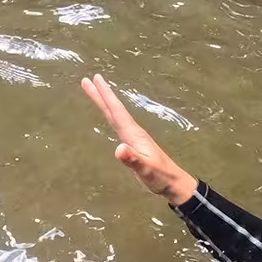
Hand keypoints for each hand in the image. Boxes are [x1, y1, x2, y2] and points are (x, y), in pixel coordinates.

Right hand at [80, 74, 195, 205]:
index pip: (117, 111)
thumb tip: (118, 149)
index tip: (95, 79)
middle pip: (114, 109)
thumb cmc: (159, 175)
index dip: (106, 96)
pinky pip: (117, 123)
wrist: (173, 182)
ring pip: (115, 115)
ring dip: (104, 102)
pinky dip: (110, 114)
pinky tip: (109, 114)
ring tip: (94, 90)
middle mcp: (133, 131)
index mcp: (134, 134)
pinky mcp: (133, 143)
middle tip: (88, 79)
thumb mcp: (145, 169)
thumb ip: (133, 159)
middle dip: (101, 94)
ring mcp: (133, 136)